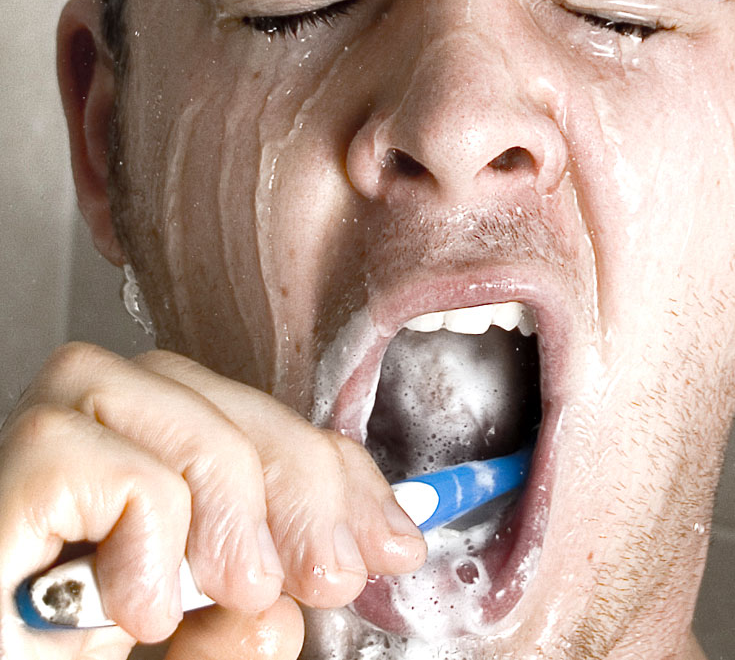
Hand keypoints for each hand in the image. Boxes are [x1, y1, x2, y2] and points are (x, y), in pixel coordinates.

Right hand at [0, 344, 425, 658]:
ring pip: (190, 418)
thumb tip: (304, 586)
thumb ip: (243, 623)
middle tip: (331, 577)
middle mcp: (87, 440)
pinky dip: (154, 544)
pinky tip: (135, 612)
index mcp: (137, 468)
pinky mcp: (8, 478)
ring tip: (230, 594)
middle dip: (310, 489)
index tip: (394, 542)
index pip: (255, 422)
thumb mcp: (187, 651)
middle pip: (228, 401)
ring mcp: (41, 448)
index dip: (339, 474)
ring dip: (236, 517)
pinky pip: (126, 473)